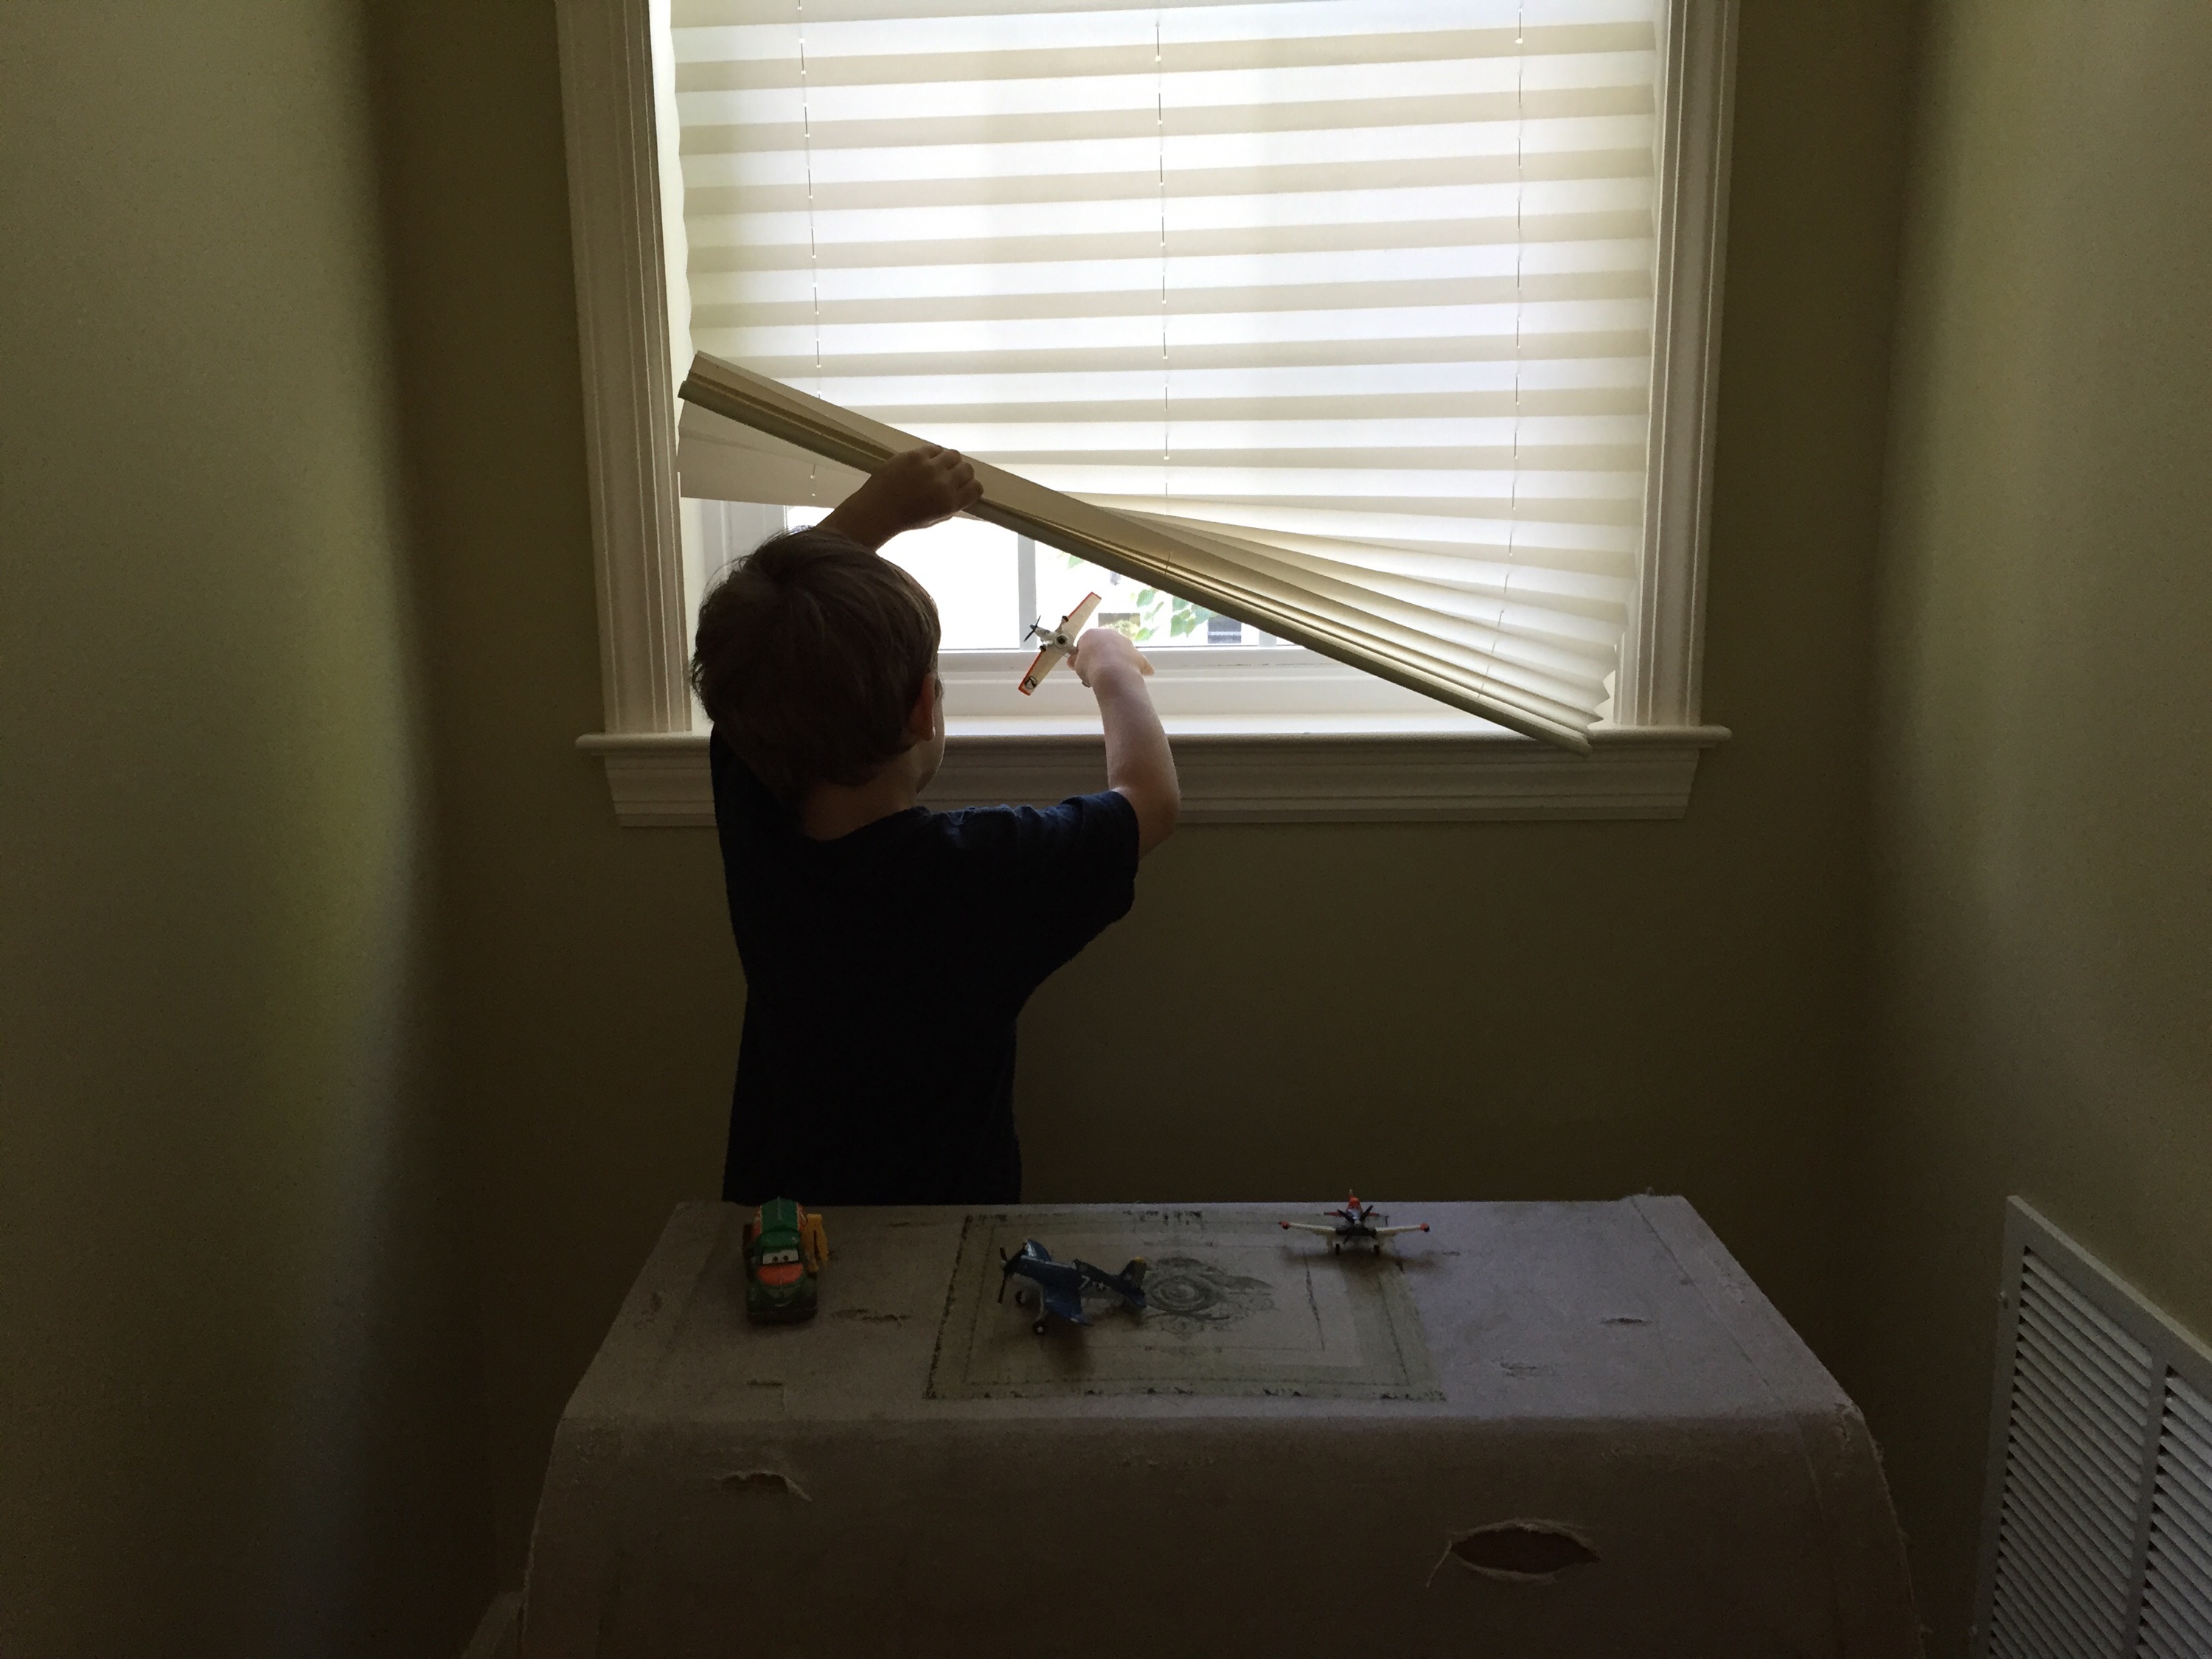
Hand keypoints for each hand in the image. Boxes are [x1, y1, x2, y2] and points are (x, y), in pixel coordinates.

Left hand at [817, 446, 981, 548]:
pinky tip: (927, 461)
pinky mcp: (915, 455)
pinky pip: (934, 448)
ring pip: (954, 455)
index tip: (964, 487)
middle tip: (951, 476)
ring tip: (939, 467)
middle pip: (967, 469)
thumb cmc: (905, 518)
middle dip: (962, 473)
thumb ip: (951, 505)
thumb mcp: (935, 519)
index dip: (971, 487)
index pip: (976, 488)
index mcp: (949, 504)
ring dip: (950, 461)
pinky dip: (934, 454)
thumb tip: (962, 491)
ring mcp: (929, 468)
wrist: (877, 510)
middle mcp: (943, 484)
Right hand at [1070, 626, 1153, 686]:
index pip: (1085, 642)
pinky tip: (1137, 676)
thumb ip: (1075, 661)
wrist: (1113, 675)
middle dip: (1101, 656)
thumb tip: (1073, 660)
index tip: (1082, 666)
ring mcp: (1127, 644)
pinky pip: (1137, 662)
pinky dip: (1138, 668)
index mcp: (1093, 634)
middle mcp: (1111, 634)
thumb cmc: (1091, 668)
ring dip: (1118, 661)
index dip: (1083, 654)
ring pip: (1121, 652)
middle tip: (1096, 672)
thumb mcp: (1077, 666)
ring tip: (1112, 678)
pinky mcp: (1139, 656)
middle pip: (1105, 645)